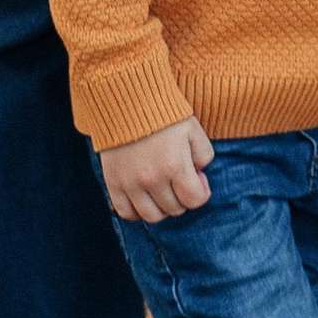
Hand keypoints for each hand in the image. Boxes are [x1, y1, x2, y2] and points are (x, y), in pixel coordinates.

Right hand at [100, 117, 214, 221]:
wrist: (127, 100)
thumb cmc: (164, 114)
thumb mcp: (194, 130)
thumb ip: (204, 156)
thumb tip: (198, 175)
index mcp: (175, 165)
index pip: (195, 200)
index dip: (201, 190)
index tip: (197, 176)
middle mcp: (152, 178)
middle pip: (175, 209)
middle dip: (182, 197)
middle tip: (179, 179)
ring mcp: (130, 183)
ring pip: (152, 217)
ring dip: (162, 207)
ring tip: (162, 189)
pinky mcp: (113, 183)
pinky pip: (127, 213)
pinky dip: (137, 211)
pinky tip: (144, 197)